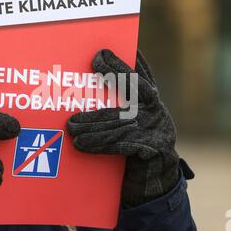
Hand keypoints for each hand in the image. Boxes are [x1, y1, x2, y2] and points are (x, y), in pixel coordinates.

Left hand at [67, 50, 179, 205]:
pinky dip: (99, 144)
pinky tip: (81, 144)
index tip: (109, 47)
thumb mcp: (130, 125)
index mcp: (152, 102)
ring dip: (92, 122)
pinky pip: (121, 144)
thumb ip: (119, 108)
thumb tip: (87, 92)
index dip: (128, 59)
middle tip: (96, 61)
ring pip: (120, 120)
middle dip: (116, 71)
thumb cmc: (134, 149)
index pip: (141, 75)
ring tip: (71, 125)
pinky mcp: (155, 149)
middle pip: (136, 86)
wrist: (154, 183)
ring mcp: (159, 128)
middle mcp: (157, 111)